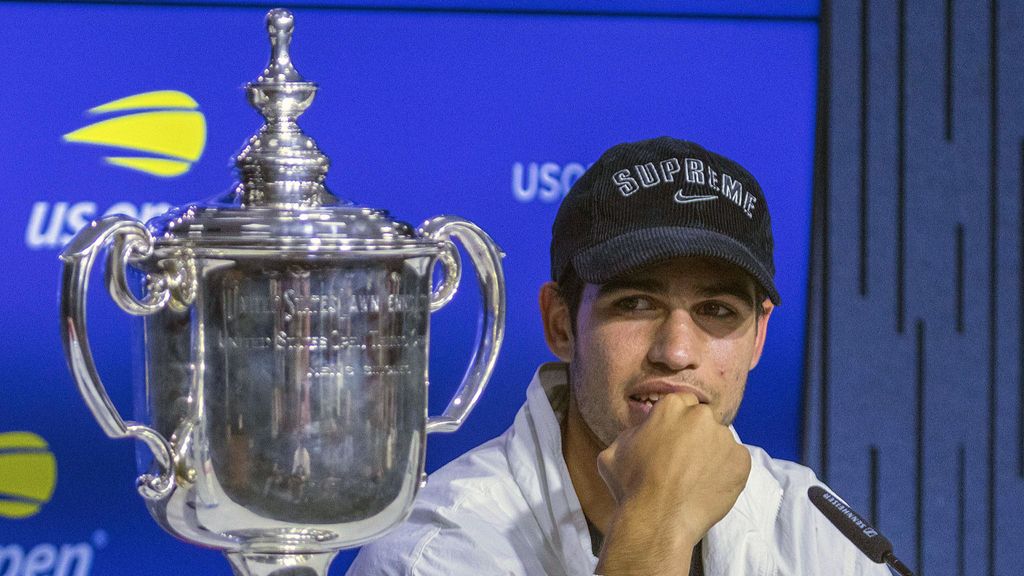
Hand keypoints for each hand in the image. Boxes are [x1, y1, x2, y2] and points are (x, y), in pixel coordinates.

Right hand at [594, 393, 750, 573]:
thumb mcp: (614, 451)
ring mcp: (724, 438)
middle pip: (702, 420)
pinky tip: (707, 487)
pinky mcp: (741, 461)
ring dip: (710, 454)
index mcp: (671, 406)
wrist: (658, 519)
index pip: (681, 404)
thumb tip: (641, 433)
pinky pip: (735, 461)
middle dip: (694, 436)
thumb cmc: (632, 486)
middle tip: (682, 462)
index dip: (676, 424)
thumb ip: (632, 434)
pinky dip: (726, 472)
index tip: (672, 442)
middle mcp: (701, 416)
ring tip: (695, 479)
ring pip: (719, 441)